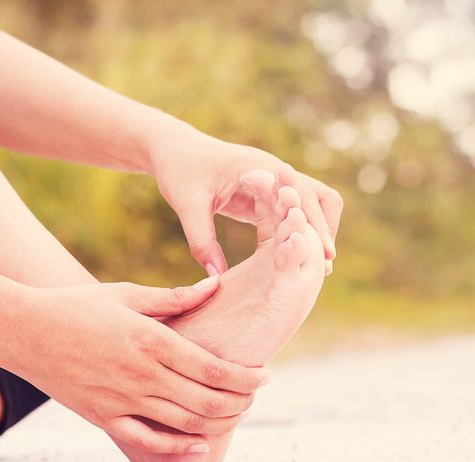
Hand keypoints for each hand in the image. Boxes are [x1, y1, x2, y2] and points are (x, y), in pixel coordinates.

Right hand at [0, 278, 269, 453]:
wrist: (24, 331)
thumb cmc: (75, 307)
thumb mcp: (125, 294)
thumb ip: (173, 297)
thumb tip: (213, 285)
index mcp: (151, 341)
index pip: (215, 370)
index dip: (247, 378)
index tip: (264, 375)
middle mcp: (142, 376)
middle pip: (209, 402)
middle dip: (242, 403)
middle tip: (254, 395)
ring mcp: (123, 401)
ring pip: (186, 424)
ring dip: (219, 422)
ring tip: (234, 413)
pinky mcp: (105, 418)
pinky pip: (149, 441)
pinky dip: (179, 447)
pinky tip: (198, 443)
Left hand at [148, 123, 342, 274]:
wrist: (172, 149)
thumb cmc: (178, 171)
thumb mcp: (187, 206)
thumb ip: (201, 240)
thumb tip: (216, 277)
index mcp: (260, 168)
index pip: (303, 195)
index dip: (315, 226)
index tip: (323, 257)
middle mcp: (274, 170)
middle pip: (320, 197)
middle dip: (324, 230)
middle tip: (323, 268)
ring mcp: (272, 180)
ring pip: (311, 202)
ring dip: (314, 229)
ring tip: (315, 266)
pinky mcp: (264, 192)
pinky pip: (292, 210)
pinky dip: (298, 230)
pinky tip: (293, 256)